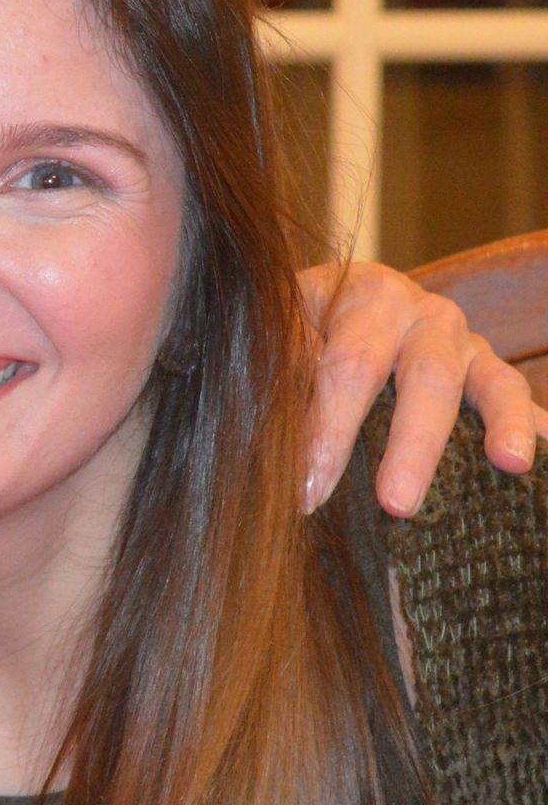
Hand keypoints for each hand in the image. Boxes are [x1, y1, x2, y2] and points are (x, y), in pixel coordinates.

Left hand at [299, 261, 546, 514]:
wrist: (337, 301)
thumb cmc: (304, 326)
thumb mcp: (284, 326)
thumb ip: (284, 356)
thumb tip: (283, 399)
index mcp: (369, 299)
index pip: (350, 368)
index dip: (328, 432)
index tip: (309, 491)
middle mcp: (427, 317)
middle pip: (425, 379)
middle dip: (411, 447)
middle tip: (397, 505)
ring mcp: (468, 347)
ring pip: (492, 384)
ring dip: (502, 424)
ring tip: (508, 463)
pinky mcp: (492, 376)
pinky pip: (522, 401)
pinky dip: (536, 428)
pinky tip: (538, 464)